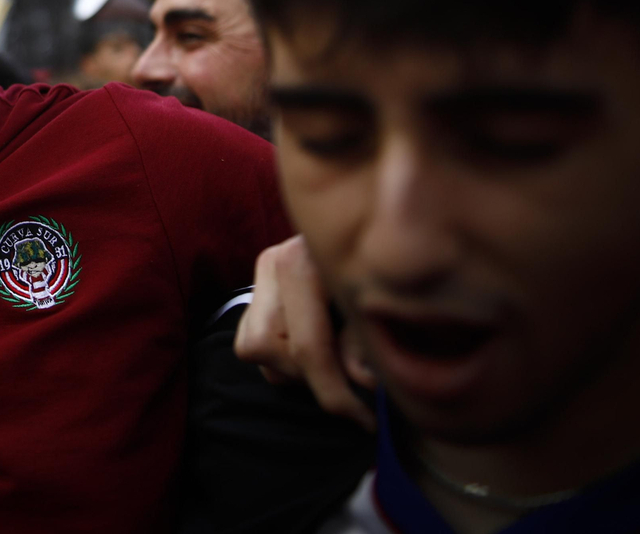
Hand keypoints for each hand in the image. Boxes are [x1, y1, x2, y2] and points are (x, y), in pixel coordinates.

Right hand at [234, 235, 376, 429]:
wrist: (372, 218)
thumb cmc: (387, 269)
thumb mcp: (379, 307)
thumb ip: (364, 344)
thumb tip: (362, 381)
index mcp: (304, 261)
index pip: (308, 347)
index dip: (336, 395)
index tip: (365, 421)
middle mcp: (274, 262)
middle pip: (271, 350)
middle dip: (309, 377)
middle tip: (347, 388)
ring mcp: (261, 272)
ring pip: (254, 348)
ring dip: (291, 367)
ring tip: (329, 359)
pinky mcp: (256, 285)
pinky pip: (252, 341)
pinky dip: (282, 356)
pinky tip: (311, 345)